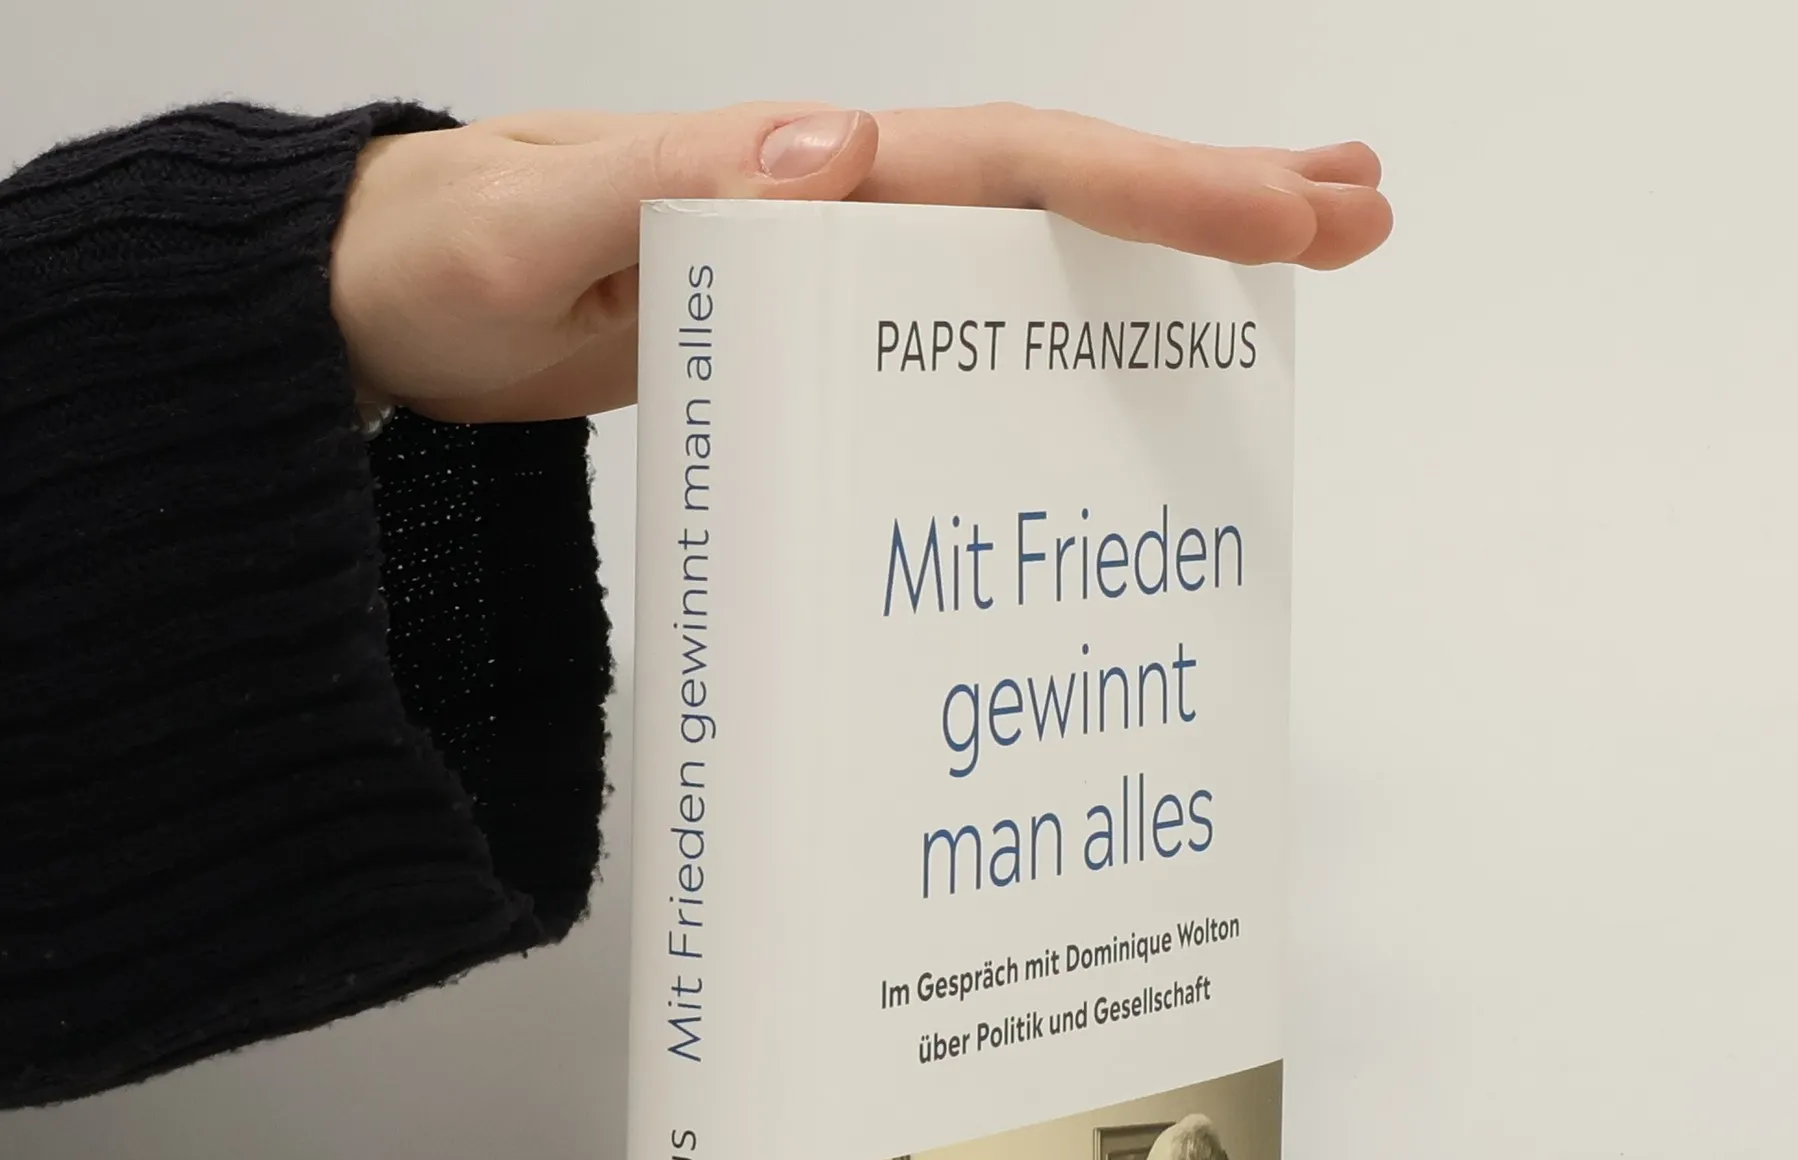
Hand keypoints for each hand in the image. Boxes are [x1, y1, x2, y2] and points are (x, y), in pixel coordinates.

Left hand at [331, 102, 1390, 423]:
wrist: (398, 292)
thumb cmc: (446, 263)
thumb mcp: (522, 236)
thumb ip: (654, 192)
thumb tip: (833, 150)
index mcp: (795, 167)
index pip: (1004, 164)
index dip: (1147, 189)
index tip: (1282, 214)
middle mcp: (836, 190)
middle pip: (1054, 179)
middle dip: (1209, 194)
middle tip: (1360, 210)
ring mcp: (837, 251)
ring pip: (1029, 233)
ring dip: (1167, 234)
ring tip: (1302, 238)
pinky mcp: (822, 313)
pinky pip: (969, 302)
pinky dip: (1065, 303)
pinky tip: (1126, 332)